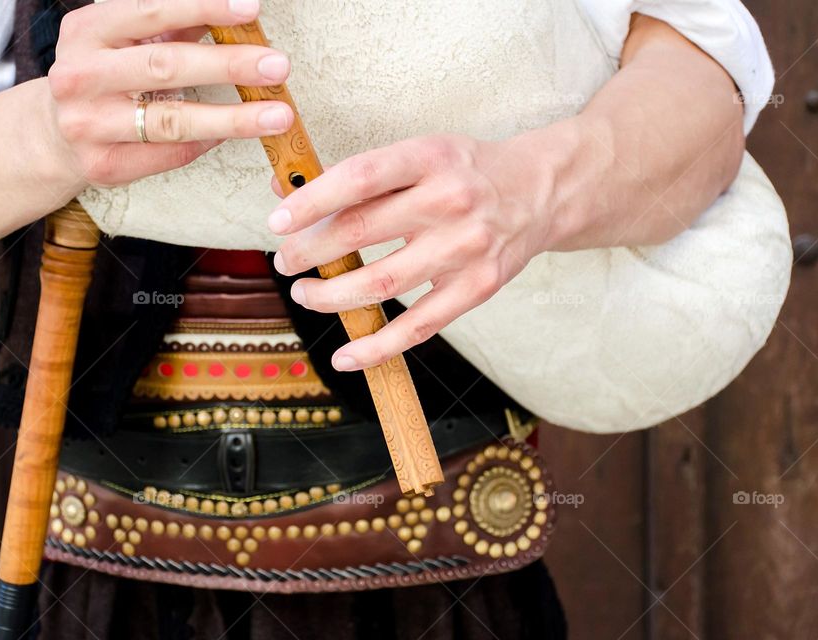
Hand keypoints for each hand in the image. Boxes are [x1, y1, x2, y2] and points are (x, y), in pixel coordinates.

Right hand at [46, 0, 294, 186]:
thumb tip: (238, 16)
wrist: (54, 133)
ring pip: (172, 121)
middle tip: (277, 66)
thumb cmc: (104, 75)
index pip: (152, 11)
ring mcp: (88, 124)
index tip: (252, 9)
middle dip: (228, 65)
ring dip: (233, 118)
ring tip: (278, 115)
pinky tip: (237, 133)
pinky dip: (209, 142)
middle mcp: (80, 77)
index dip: (204, 7)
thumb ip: (173, 26)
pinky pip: (170, 153)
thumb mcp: (126, 40)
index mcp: (87, 32)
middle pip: (166, 66)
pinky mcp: (104, 165)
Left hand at [268, 131, 570, 371]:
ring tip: (305, 295)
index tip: (277, 222)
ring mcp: (466, 247)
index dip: (311, 201)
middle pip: (362, 231)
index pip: (360, 177)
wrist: (541, 190)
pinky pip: (419, 326)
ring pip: (382, 283)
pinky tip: (345, 354)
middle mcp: (450, 200)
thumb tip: (286, 188)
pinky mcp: (478, 287)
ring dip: (331, 296)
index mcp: (430, 157)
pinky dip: (377, 346)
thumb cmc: (466, 172)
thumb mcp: (421, 153)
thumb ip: (362, 176)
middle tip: (284, 262)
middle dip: (309, 252)